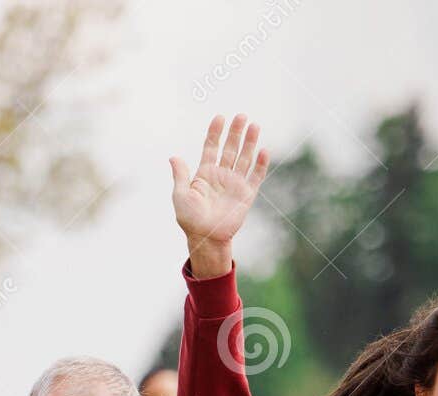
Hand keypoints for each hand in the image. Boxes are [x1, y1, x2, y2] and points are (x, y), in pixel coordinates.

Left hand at [172, 115, 269, 277]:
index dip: (215, 132)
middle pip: (230, 148)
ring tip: (254, 125)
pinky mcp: (246, 195)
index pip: (211, 147)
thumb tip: (173, 157)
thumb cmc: (190, 219)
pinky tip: (264, 150)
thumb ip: (180, 175)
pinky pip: (255, 177)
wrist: (206, 238)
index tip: (220, 117)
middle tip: (241, 116)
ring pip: (244, 158)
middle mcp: (221, 175)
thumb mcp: (180, 195)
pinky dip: (260, 164)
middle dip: (235, 132)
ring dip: (250, 142)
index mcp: (205, 173)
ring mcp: (235, 184)